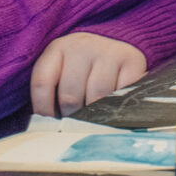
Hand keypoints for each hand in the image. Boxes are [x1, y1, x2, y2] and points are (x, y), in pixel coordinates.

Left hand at [32, 31, 148, 117]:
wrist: (117, 46)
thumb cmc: (82, 70)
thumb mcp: (61, 73)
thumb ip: (50, 95)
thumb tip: (42, 129)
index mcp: (58, 48)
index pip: (42, 83)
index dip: (43, 110)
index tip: (50, 125)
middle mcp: (82, 45)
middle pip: (69, 95)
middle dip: (72, 117)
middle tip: (76, 124)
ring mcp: (109, 51)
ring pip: (96, 97)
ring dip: (95, 115)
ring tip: (94, 118)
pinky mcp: (132, 59)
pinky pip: (122, 94)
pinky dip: (118, 107)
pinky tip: (115, 106)